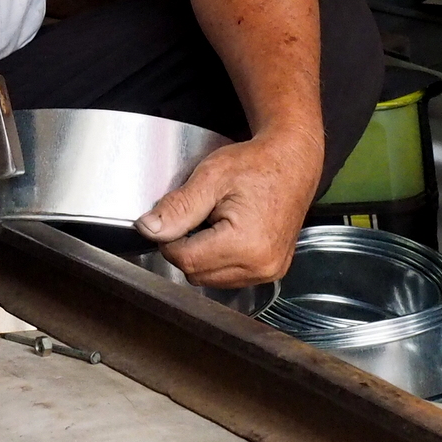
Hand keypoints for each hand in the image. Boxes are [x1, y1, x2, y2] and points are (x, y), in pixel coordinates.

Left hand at [136, 127, 322, 287]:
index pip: (184, 260)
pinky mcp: (272, 271)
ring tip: (215, 222)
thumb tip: (148, 229)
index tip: (175, 217)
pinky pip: (229, 277)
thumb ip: (177, 207)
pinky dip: (219, 260)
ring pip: (210, 279)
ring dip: (202, 256)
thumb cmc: (257, 165)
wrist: (292, 162)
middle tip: (197, 215)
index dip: (169, 239)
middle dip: (186, 247)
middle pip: (195, 273)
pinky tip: (227, 234)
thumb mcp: (211, 177)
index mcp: (246, 245)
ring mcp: (269, 272)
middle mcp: (261, 266)